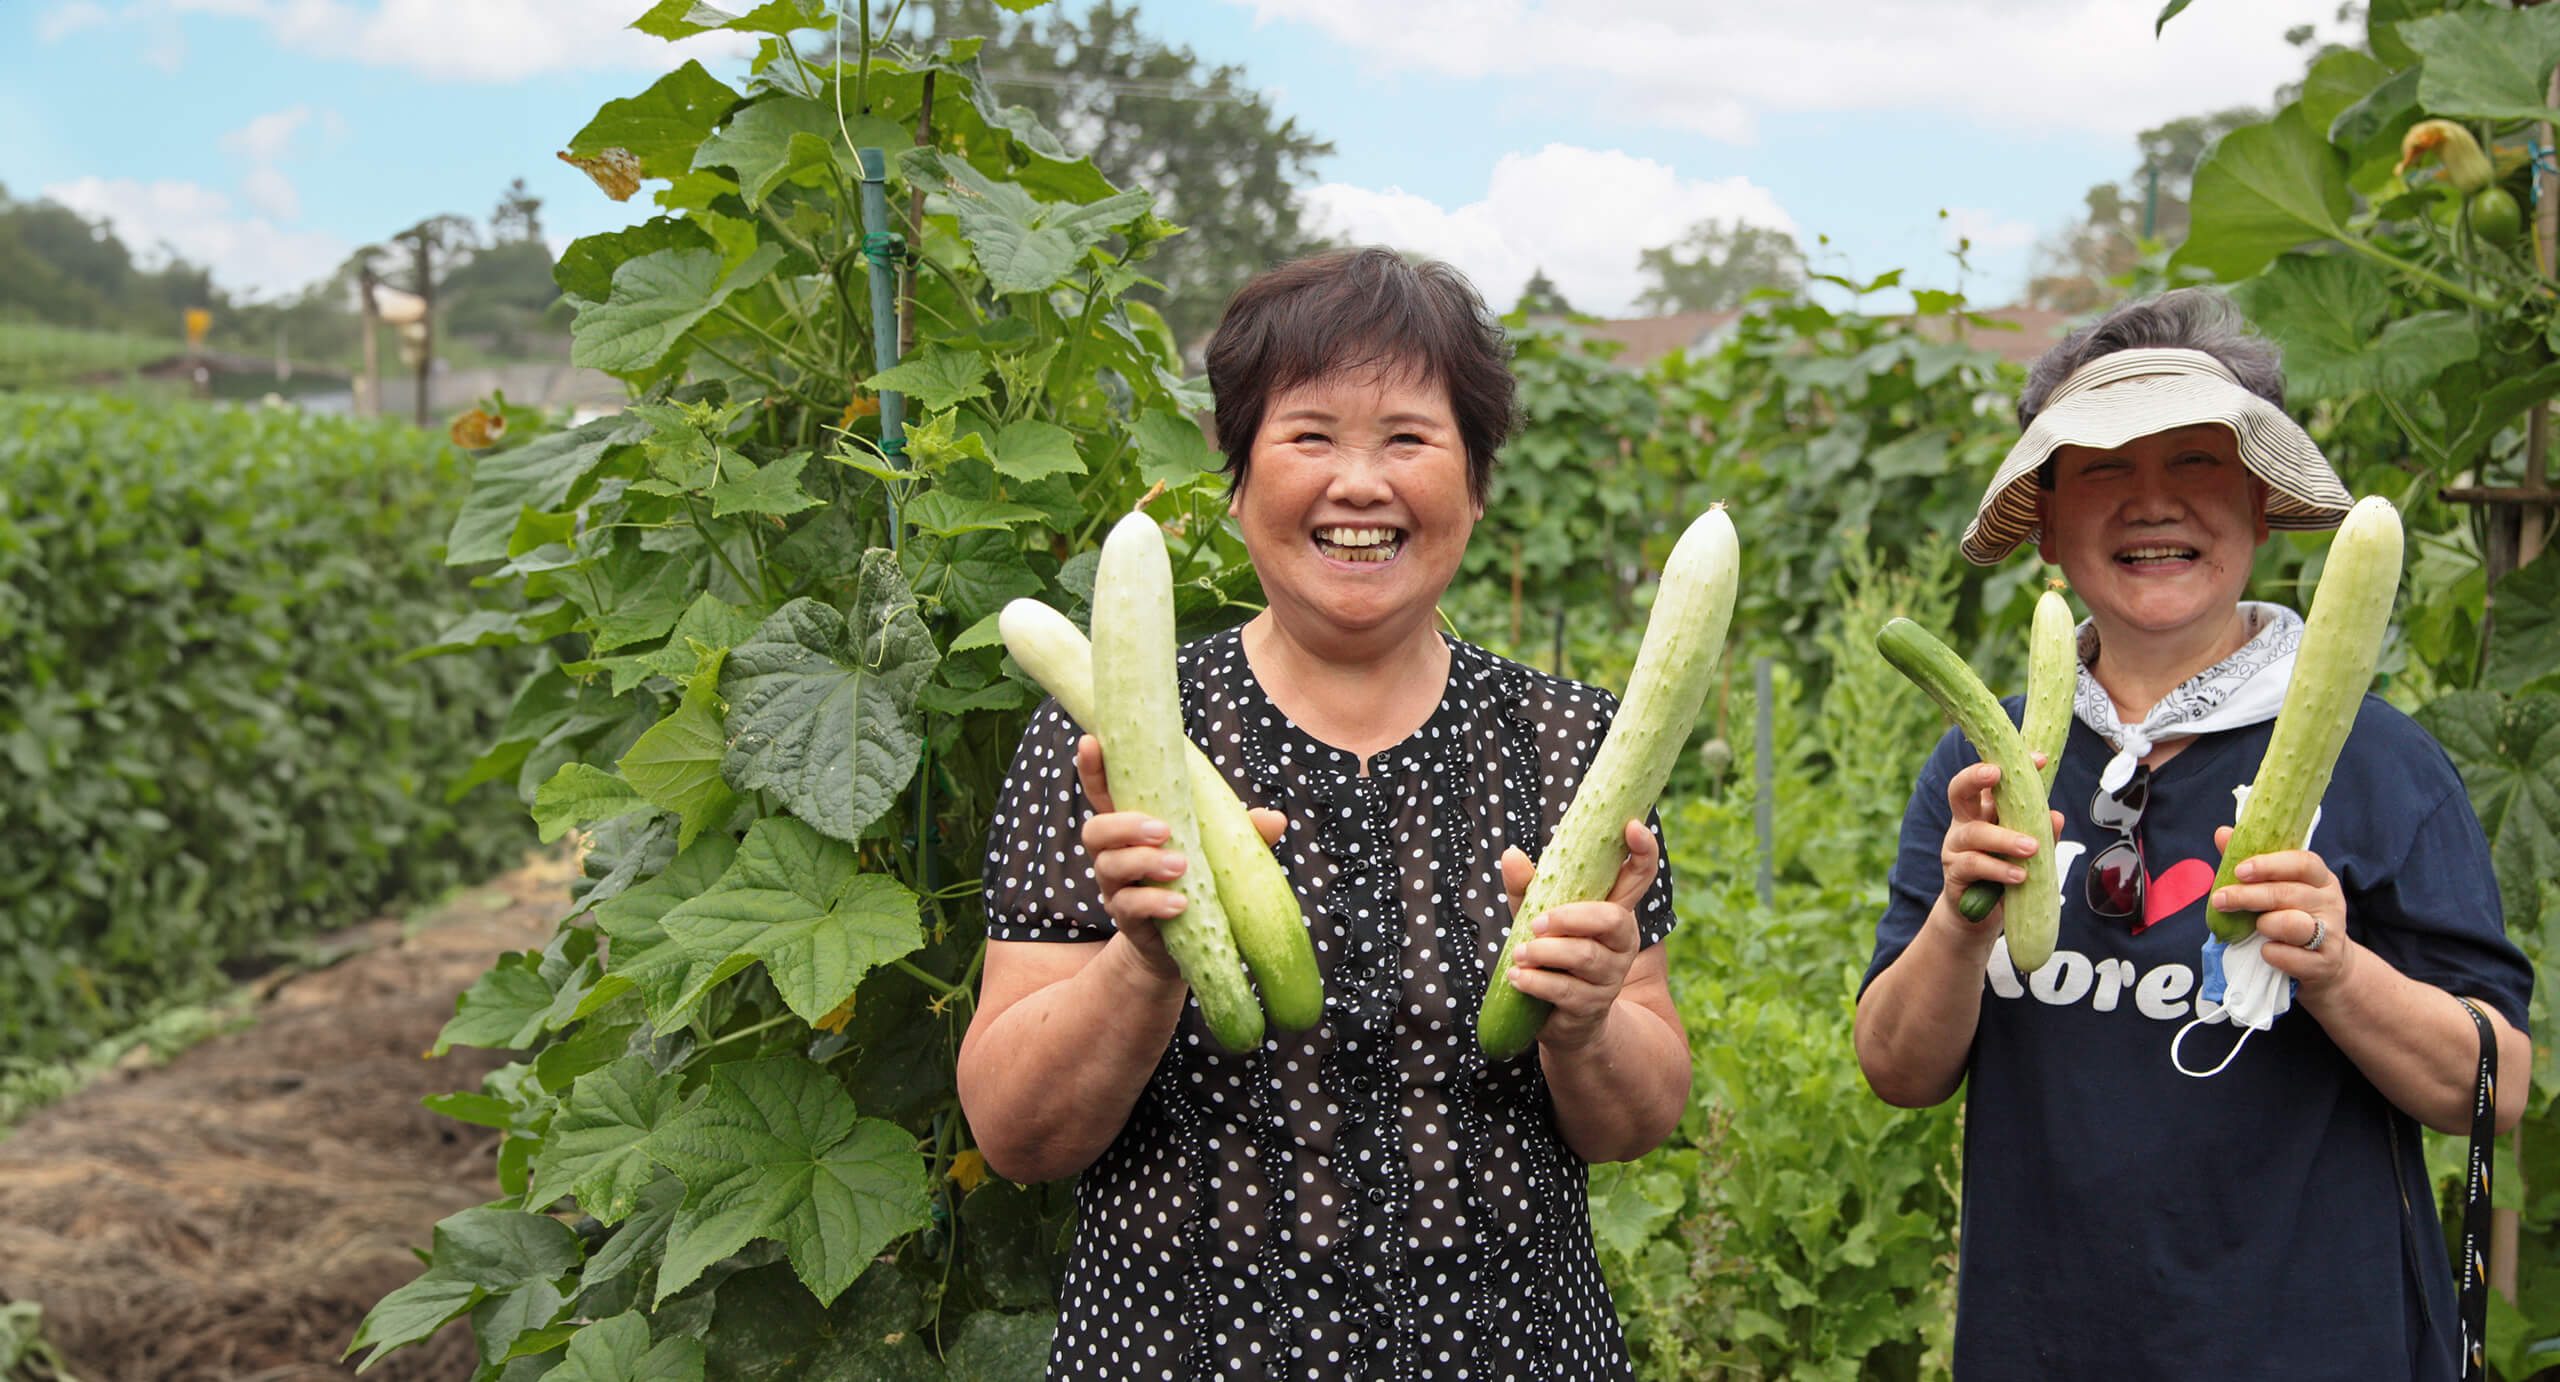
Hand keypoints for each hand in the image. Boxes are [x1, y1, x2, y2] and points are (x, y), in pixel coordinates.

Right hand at [1073, 735, 1286, 980]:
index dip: (1093, 768)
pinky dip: (1154, 902)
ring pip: (1109, 867)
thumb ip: (1241, 832)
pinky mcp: (1128, 920)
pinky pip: (1129, 907)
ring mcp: (1117, 888)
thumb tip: (1275, 819)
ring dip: (1144, 862)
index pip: (1104, 792)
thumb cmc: (1201, 878)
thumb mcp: (1220, 849)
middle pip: (1095, 830)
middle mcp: (1115, 854)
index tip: (1091, 742)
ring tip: (1180, 865)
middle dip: (1123, 825)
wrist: (1190, 940)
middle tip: (1163, 829)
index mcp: (1132, 826)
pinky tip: (1180, 903)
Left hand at [1499, 819, 1656, 1051]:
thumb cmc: (1553, 958)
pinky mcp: (1592, 1004)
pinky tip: (1517, 978)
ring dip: (1546, 953)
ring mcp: (1611, 975)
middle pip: (1611, 919)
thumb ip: (1528, 888)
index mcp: (1614, 912)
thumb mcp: (1539, 918)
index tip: (1633, 826)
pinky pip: (1565, 990)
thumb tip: (1511, 854)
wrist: (1567, 1021)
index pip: (1639, 876)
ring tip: (1520, 954)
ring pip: (1584, 956)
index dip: (1643, 851)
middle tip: (1537, 923)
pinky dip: (1536, 982)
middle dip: (1571, 918)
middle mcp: (1622, 942)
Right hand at [1938, 759, 2064, 926]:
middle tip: (1996, 773)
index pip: (1990, 780)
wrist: (1976, 918)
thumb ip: (2042, 834)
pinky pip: (1973, 865)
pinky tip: (2019, 876)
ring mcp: (1955, 848)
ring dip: (2004, 838)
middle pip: (1959, 790)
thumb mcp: (2028, 853)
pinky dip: (1998, 869)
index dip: (2010, 764)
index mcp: (1983, 811)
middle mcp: (1964, 823)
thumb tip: (2057, 817)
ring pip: (1974, 833)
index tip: (2039, 759)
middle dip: (1975, 776)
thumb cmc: (2004, 876)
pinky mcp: (1954, 875)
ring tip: (2032, 848)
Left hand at [2211, 825, 2352, 988]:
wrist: (2326, 963)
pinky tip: (2266, 951)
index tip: (2240, 870)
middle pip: (2288, 893)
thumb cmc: (2293, 918)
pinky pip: (2293, 957)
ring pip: (2294, 924)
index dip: (2270, 865)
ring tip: (2256, 927)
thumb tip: (2222, 833)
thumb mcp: (2278, 888)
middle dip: (2249, 896)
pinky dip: (2273, 954)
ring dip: (2266, 925)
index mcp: (2320, 879)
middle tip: (2220, 899)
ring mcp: (2330, 933)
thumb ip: (2252, 864)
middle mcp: (2330, 902)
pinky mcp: (2325, 962)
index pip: (2303, 862)